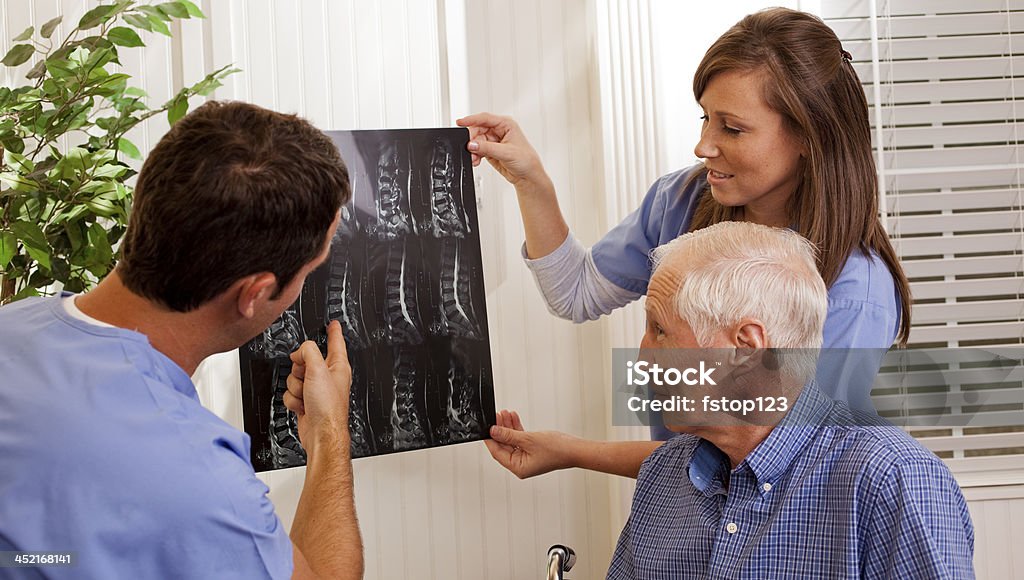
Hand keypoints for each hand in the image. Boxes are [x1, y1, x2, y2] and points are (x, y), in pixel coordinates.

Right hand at [284, 320, 351, 456]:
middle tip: (306, 378)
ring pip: (294, 378)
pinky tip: (303, 406)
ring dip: (296, 388)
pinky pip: (291, 393)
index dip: (333, 331)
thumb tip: (299, 353)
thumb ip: (308, 352)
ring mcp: (316, 390)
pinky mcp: (306, 402)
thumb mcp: (318, 370)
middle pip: (305, 360)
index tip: (333, 323)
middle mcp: (328, 377)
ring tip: (307, 397)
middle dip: (300, 369)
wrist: (322, 434)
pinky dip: (293, 400)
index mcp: (337, 366)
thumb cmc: (328, 407)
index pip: (335, 342)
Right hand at [456, 113, 549, 188]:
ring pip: (476, 141)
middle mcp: (499, 130)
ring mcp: (494, 140)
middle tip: (469, 149)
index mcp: (506, 124)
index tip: (460, 123)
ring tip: (474, 158)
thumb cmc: (526, 160)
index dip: (471, 119)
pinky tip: (476, 161)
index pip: (485, 118)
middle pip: (478, 130)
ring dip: (473, 150)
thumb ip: (487, 148)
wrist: (528, 176)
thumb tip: (471, 144)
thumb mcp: (506, 153)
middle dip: (472, 140)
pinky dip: (474, 155)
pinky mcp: (490, 150)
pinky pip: (477, 150)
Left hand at [484, 409, 580, 478]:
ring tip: (504, 413)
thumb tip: (493, 431)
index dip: (490, 438)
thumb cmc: (557, 449)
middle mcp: (521, 465)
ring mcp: (527, 458)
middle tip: (496, 415)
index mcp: (518, 468)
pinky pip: (520, 439)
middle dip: (500, 429)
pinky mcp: (533, 450)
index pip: (497, 452)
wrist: (575, 449)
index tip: (486, 427)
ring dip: (508, 427)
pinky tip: (514, 418)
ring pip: (512, 440)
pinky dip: (517, 429)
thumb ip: (509, 435)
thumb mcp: (528, 439)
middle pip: (504, 445)